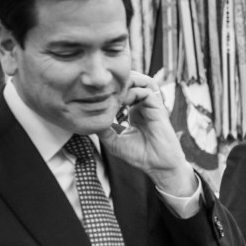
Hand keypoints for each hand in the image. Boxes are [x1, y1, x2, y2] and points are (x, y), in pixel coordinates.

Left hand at [98, 71, 195, 196]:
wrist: (158, 165)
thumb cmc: (140, 155)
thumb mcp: (114, 142)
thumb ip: (103, 130)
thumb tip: (88, 121)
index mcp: (135, 112)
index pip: (125, 91)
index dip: (112, 89)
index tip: (96, 93)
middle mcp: (143, 106)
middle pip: (134, 82)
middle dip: (120, 79)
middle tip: (104, 84)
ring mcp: (151, 107)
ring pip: (142, 82)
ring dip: (128, 81)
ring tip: (114, 87)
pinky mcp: (158, 109)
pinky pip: (147, 92)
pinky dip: (134, 91)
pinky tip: (122, 99)